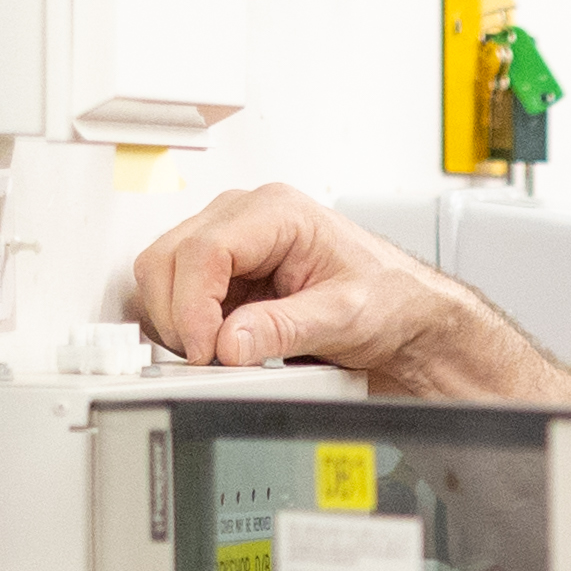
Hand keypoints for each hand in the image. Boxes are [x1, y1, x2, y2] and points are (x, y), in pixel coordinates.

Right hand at [127, 186, 538, 395]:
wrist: (407, 315)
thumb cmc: (389, 298)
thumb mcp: (343, 317)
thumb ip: (284, 329)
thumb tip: (229, 343)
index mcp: (276, 211)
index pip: (204, 250)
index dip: (192, 305)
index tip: (205, 349)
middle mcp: (246, 217)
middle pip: (168, 258)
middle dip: (177, 315)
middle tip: (205, 359)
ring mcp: (231, 243)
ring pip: (163, 274)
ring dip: (176, 321)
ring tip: (214, 354)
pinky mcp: (226, 273)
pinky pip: (179, 295)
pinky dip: (186, 326)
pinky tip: (219, 345)